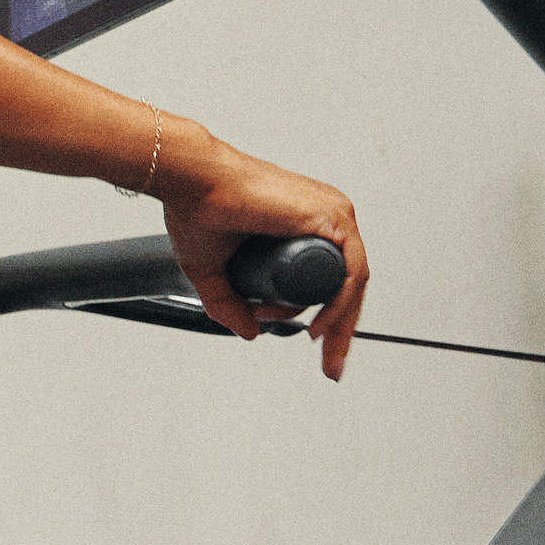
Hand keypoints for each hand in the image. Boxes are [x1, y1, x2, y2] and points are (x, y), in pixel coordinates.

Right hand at [147, 119, 367, 377]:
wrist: (192, 181)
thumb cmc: (198, 209)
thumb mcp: (211, 272)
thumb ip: (228, 303)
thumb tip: (250, 331)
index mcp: (303, 224)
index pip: (329, 277)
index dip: (326, 316)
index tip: (312, 341)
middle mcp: (324, 216)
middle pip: (347, 283)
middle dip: (342, 329)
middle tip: (332, 362)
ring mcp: (331, 214)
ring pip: (352, 281)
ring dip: (338, 320)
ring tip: (315, 342)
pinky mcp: (330, 215)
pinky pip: (350, 271)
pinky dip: (341, 303)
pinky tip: (321, 325)